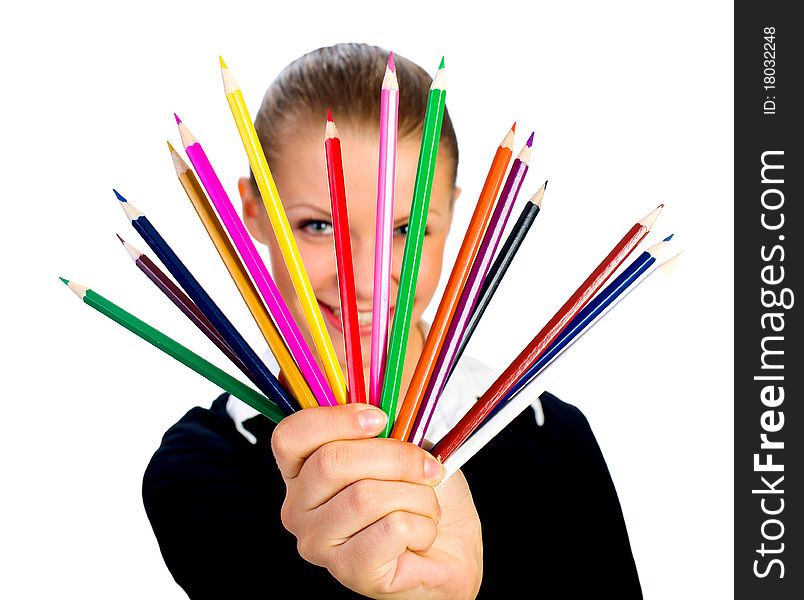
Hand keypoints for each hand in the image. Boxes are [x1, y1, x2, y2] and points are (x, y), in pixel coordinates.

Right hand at [271, 403, 482, 598]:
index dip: (335, 418)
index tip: (382, 417)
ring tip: (426, 506)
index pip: (289, 435)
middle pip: (333, 462)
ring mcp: (320, 546)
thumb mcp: (401, 444)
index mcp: (302, 471)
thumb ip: (378, 417)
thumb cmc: (421, 495)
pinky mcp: (351, 574)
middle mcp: (298, 509)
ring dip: (416, 495)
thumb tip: (375, 365)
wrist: (451, 550)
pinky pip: (390, 529)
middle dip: (397, 457)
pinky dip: (422, 525)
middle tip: (429, 467)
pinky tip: (421, 535)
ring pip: (366, 496)